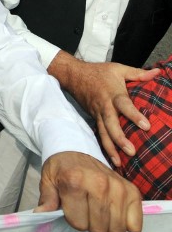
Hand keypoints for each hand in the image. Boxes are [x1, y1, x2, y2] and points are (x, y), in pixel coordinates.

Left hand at [37, 151, 141, 231]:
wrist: (76, 149)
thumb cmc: (61, 168)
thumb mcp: (47, 180)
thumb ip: (47, 199)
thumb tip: (40, 214)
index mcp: (75, 182)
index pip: (78, 223)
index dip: (73, 220)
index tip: (71, 208)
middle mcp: (99, 184)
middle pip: (99, 228)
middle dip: (90, 224)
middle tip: (86, 210)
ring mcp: (118, 187)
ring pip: (116, 228)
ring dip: (107, 225)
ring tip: (99, 212)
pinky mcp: (132, 191)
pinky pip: (135, 224)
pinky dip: (126, 224)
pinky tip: (115, 214)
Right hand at [48, 52, 159, 166]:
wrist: (74, 75)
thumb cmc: (99, 72)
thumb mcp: (118, 69)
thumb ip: (138, 73)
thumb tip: (157, 73)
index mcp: (113, 94)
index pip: (124, 105)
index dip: (134, 115)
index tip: (146, 126)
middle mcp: (104, 106)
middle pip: (111, 124)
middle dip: (120, 139)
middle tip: (131, 151)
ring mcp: (97, 114)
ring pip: (103, 133)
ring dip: (110, 148)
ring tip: (119, 162)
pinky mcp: (94, 118)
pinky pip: (99, 134)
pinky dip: (104, 146)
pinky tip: (111, 158)